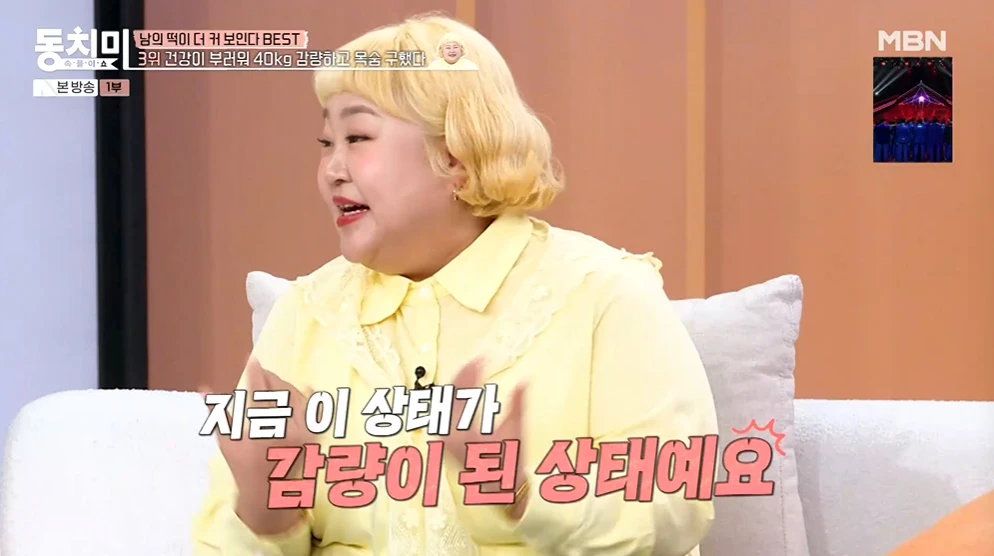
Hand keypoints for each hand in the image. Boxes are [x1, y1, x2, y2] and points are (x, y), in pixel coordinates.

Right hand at [200, 357, 313, 533]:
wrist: (270, 490)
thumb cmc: (244, 465)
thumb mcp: (227, 441)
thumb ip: (217, 414)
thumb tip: (203, 389)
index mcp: (262, 432)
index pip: (259, 395)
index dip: (255, 375)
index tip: (252, 360)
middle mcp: (286, 431)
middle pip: (280, 393)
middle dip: (269, 378)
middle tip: (261, 368)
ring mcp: (303, 434)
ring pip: (296, 398)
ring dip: (284, 385)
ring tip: (272, 379)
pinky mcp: (314, 436)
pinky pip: (314, 410)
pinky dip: (309, 397)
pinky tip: (306, 386)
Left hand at [444, 358, 529, 517]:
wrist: (500, 485)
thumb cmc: (510, 460)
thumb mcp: (516, 431)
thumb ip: (518, 405)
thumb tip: (525, 381)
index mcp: (467, 434)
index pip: (463, 394)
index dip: (471, 372)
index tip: (482, 358)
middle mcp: (451, 436)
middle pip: (451, 394)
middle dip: (464, 374)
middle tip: (478, 360)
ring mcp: (445, 438)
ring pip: (446, 401)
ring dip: (459, 383)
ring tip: (473, 369)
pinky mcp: (445, 439)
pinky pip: (446, 410)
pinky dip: (455, 396)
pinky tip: (464, 387)